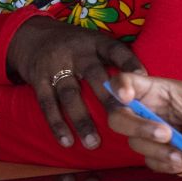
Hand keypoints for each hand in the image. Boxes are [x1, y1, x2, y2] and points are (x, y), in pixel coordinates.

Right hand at [7, 19, 146, 149]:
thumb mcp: (97, 44)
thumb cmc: (78, 48)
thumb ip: (118, 62)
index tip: (144, 76)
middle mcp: (77, 53)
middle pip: (95, 76)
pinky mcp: (38, 80)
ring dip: (82, 121)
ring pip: (70, 95)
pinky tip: (67, 141)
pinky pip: (48, 104)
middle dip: (109, 99)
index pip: (115, 50)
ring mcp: (55, 66)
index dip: (129, 62)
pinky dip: (57, 124)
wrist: (32, 36)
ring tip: (94, 143)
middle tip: (125, 121)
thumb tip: (149, 88)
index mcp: (96, 43)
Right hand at [105, 72, 181, 171]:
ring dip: (156, 150)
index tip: (127, 96)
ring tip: (181, 155)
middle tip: (165, 134)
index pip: (124, 81)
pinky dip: (165, 164)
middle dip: (137, 127)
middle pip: (118, 118)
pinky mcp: (154, 152)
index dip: (119, 86)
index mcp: (154, 89)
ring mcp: (145, 133)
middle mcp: (144, 111)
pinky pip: (150, 161)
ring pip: (135, 143)